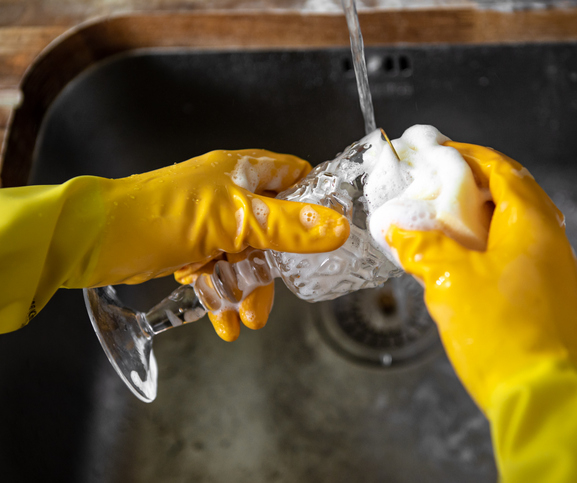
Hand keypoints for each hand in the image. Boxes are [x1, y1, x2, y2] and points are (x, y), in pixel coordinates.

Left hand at [0, 150, 348, 333]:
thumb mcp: (236, 220)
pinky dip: (222, 295)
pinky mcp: (190, 247)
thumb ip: (289, 226)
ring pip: (245, 256)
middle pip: (273, 227)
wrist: (98, 240)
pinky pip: (218, 272)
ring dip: (248, 289)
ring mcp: (209, 222)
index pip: (293, 175)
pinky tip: (223, 320)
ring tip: (247, 319)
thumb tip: (337, 228)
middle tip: (282, 290)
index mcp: (242, 172)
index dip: (315, 199)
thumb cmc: (162, 214)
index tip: (332, 229)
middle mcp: (228, 193)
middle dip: (277, 265)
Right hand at [386, 141, 576, 405]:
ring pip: (512, 228)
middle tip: (435, 189)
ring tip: (441, 226)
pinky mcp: (547, 298)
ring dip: (478, 220)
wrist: (545, 398)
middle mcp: (550, 240)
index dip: (467, 156)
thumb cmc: (504, 335)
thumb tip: (396, 225)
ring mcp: (552, 271)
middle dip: (471, 187)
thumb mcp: (450, 280)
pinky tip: (459, 265)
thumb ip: (421, 245)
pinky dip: (486, 249)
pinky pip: (514, 256)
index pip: (501, 169)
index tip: (438, 153)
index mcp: (532, 223)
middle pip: (510, 195)